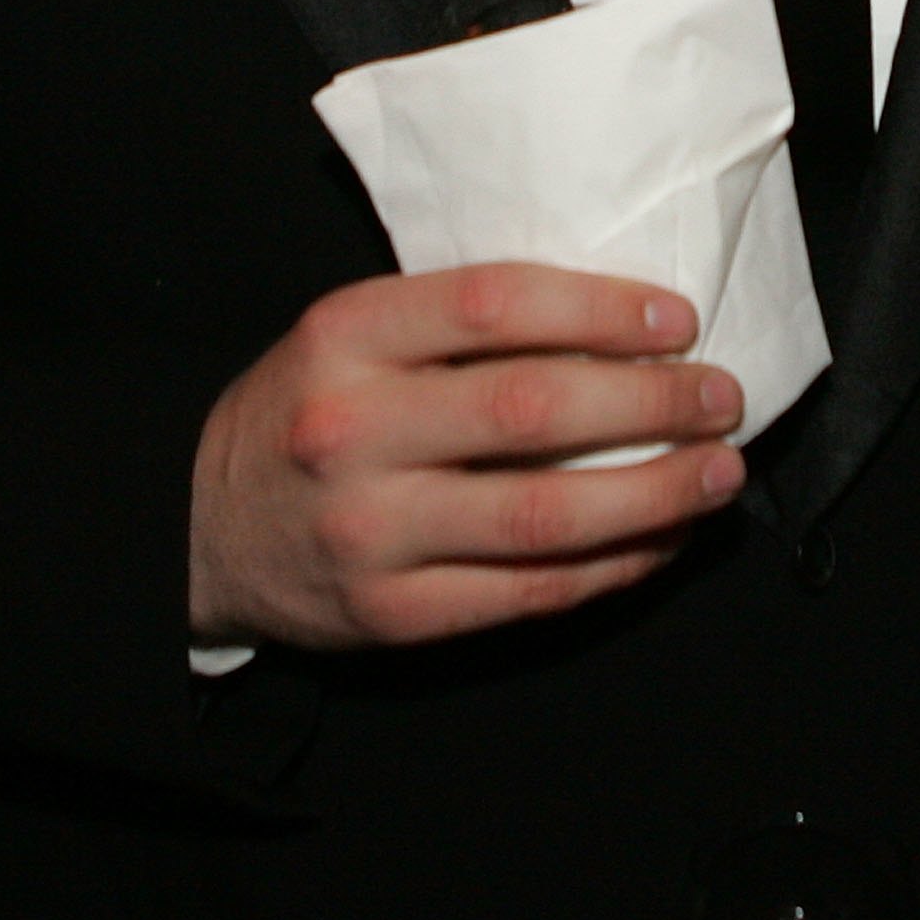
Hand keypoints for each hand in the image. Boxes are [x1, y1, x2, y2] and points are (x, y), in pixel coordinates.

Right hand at [188, 264, 746, 649]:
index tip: (677, 320)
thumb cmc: (306, 410)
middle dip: (652, 404)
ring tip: (718, 474)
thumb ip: (454, 322)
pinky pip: (530, 593)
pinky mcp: (394, 615)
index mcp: (348, 335)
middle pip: (535, 411)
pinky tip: (662, 539)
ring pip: (545, 517)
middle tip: (720, 397)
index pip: (498, 304)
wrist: (198, 528)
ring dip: (655, 494)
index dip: (603, 309)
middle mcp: (355, 430)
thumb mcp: (351, 334)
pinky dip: (613, 566)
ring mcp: (373, 532)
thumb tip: (614, 320)